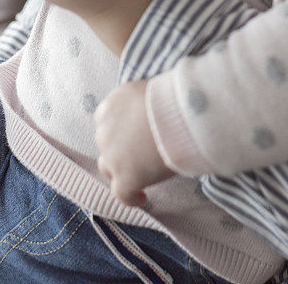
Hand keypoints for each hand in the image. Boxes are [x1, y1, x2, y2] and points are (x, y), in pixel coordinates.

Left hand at [95, 80, 172, 205]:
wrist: (182, 116)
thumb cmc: (176, 98)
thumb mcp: (150, 90)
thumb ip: (141, 103)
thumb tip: (150, 113)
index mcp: (112, 103)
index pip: (106, 119)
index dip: (120, 128)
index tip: (133, 133)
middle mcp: (105, 129)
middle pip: (106, 143)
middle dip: (119, 148)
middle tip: (140, 152)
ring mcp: (112, 156)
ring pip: (108, 168)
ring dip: (121, 170)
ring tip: (139, 174)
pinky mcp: (125, 178)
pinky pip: (122, 194)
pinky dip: (131, 197)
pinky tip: (142, 197)